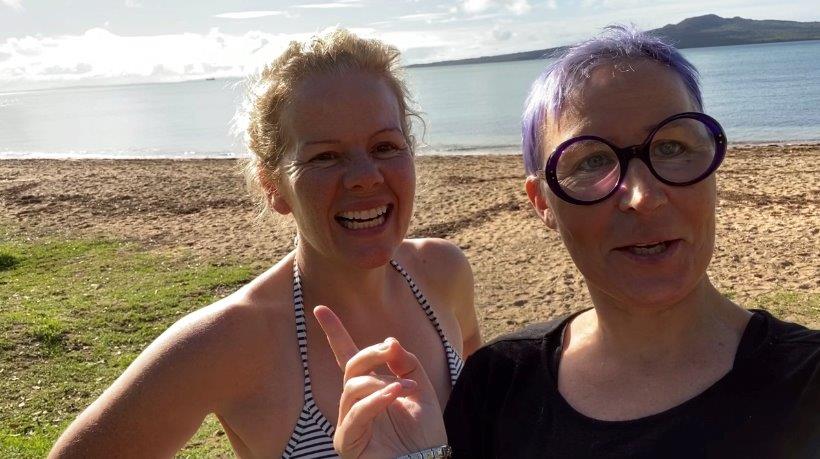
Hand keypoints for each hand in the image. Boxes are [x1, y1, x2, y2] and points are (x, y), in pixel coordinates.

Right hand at [314, 305, 446, 458]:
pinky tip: (395, 394)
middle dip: (371, 353)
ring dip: (380, 382)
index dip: (334, 332)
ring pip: (352, 387)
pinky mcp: (347, 441)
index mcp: (370, 387)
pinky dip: (376, 400)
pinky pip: (356, 414)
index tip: (320, 308)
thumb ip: (406, 362)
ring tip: (405, 387)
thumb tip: (389, 341)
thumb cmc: (424, 432)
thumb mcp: (421, 387)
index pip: (347, 355)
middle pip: (352, 365)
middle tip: (391, 349)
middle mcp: (355, 402)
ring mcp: (349, 421)